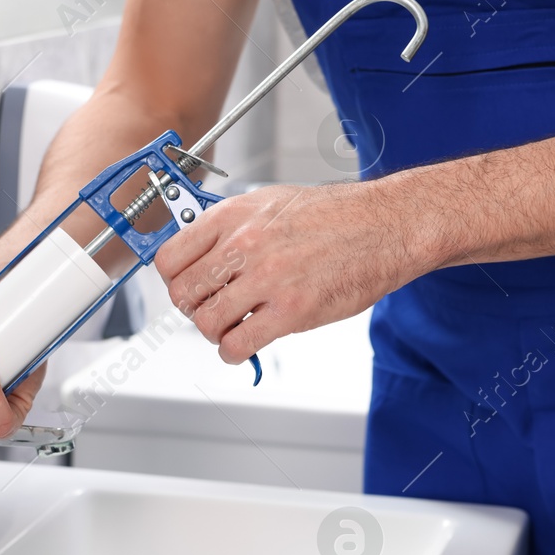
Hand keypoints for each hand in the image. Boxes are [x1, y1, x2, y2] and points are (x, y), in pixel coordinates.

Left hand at [155, 182, 411, 363]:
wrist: (385, 226)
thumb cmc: (334, 215)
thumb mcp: (269, 202)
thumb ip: (231, 228)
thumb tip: (198, 256)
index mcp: (234, 215)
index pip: (170, 258)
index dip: (174, 279)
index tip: (186, 286)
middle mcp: (245, 244)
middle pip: (183, 294)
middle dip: (192, 308)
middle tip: (211, 309)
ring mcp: (267, 278)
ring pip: (206, 323)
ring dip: (215, 332)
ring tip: (233, 327)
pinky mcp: (291, 311)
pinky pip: (238, 345)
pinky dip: (234, 352)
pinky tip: (246, 344)